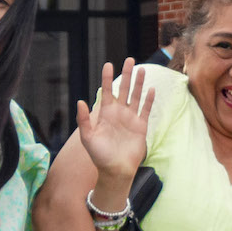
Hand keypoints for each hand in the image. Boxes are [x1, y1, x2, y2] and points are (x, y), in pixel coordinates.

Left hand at [76, 59, 154, 181]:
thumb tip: (80, 101)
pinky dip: (149, 100)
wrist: (116, 170)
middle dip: (127, 74)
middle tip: (130, 60)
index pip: (107, 91)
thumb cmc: (100, 156)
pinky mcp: (141, 126)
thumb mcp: (88, 138)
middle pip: (123, 89)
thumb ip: (84, 120)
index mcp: (105, 114)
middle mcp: (118, 113)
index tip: (109, 64)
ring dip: (138, 83)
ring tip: (141, 69)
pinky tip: (151, 89)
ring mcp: (130, 119)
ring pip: (135, 96)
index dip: (108, 78)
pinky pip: (145, 110)